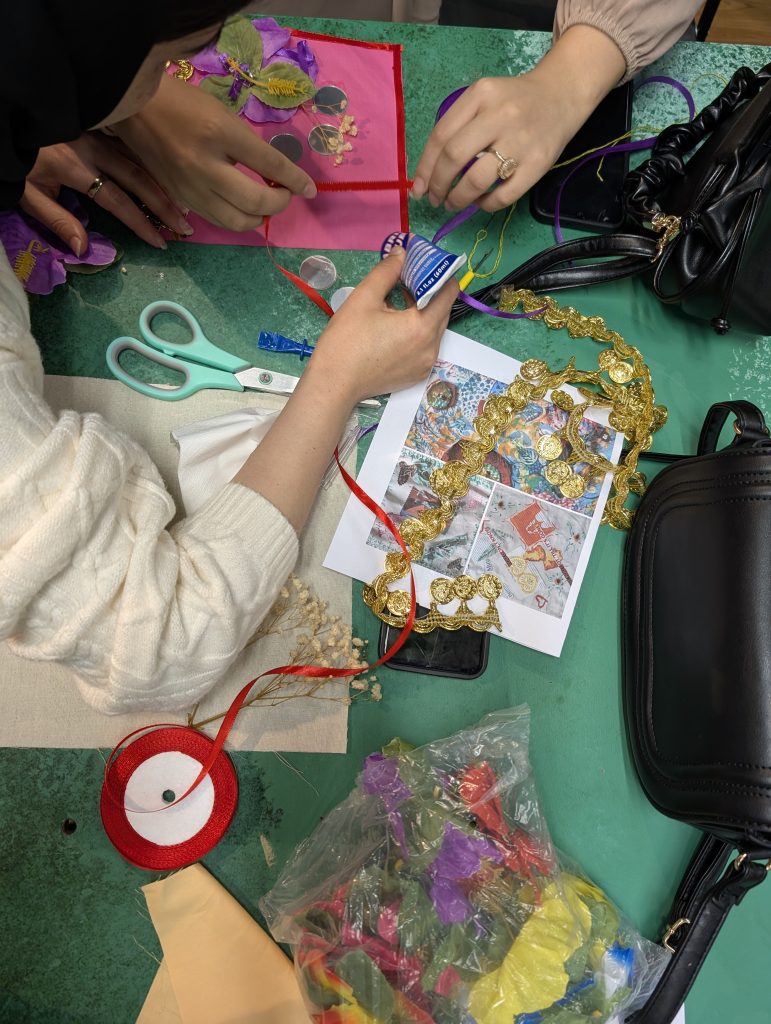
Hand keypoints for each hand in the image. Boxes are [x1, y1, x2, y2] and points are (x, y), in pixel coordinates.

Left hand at [21, 133, 191, 255]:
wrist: (12, 115)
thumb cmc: (20, 159)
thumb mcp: (28, 193)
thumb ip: (57, 220)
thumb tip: (83, 249)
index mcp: (76, 167)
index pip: (117, 201)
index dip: (141, 223)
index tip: (160, 241)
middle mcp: (95, 149)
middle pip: (138, 179)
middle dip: (164, 205)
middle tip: (184, 226)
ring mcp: (100, 134)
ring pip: (141, 160)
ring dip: (164, 184)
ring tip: (184, 204)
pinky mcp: (102, 126)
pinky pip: (134, 146)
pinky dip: (154, 163)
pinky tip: (169, 176)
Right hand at [110, 74, 316, 231]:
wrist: (134, 108)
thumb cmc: (182, 102)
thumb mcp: (221, 113)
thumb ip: (247, 144)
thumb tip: (274, 173)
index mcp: (219, 133)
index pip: (268, 163)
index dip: (295, 179)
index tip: (310, 189)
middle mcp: (205, 165)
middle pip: (256, 201)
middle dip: (280, 203)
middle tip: (286, 194)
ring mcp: (191, 187)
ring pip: (237, 221)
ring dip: (260, 217)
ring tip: (266, 204)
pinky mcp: (181, 199)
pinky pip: (217, 220)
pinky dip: (238, 219)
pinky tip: (243, 209)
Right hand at [306, 247, 458, 404]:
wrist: (334, 384)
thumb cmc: (347, 340)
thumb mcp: (364, 298)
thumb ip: (387, 271)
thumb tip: (401, 252)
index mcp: (422, 326)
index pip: (449, 292)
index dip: (441, 273)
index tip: (427, 264)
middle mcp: (431, 347)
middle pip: (442, 311)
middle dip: (431, 291)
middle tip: (410, 277)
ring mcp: (425, 363)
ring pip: (434, 329)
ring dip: (423, 311)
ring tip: (400, 298)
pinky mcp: (416, 374)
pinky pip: (425, 346)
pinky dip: (417, 331)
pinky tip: (396, 324)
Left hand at [412, 26, 625, 212]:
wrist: (561, 95)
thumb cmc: (513, 101)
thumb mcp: (483, 99)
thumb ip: (458, 126)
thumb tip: (428, 174)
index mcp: (481, 95)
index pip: (441, 135)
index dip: (425, 167)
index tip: (418, 188)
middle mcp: (499, 115)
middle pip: (455, 157)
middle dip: (438, 184)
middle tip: (435, 199)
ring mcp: (520, 141)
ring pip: (477, 180)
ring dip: (458, 199)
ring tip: (453, 203)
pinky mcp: (538, 164)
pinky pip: (504, 196)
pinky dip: (486, 205)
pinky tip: (481, 202)